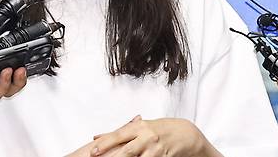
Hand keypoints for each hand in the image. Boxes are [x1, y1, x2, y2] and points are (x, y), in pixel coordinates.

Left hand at [88, 115, 218, 156]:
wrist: (185, 133)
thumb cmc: (159, 129)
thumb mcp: (140, 127)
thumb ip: (118, 133)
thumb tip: (96, 137)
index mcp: (139, 127)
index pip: (118, 135)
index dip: (105, 143)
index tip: (93, 151)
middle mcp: (147, 137)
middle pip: (127, 151)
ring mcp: (156, 149)